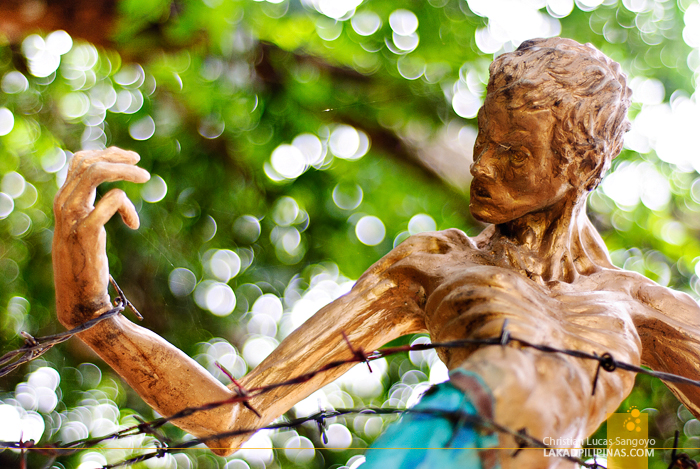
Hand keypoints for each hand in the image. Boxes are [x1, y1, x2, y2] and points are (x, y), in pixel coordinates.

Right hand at [52, 147, 149, 328]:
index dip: (106, 153)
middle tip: (141, 166)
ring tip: (145, 177)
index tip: (130, 158)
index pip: (80, 161)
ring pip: (96, 174)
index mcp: (64, 201)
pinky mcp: (85, 233)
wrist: (80, 298)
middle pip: (87, 162)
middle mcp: (64, 205)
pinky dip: (127, 207)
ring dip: (124, 171)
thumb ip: (90, 208)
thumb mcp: (85, 229)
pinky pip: (110, 201)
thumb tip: (110, 192)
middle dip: (117, 157)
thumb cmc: (86, 264)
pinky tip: (134, 224)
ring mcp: (72, 218)